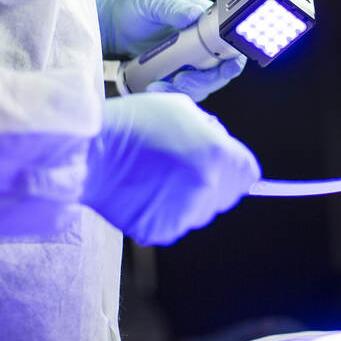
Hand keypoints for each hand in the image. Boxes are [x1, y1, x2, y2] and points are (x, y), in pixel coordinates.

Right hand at [81, 93, 259, 245]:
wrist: (91, 151)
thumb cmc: (134, 123)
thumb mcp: (182, 109)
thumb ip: (211, 130)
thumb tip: (221, 145)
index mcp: (217, 155)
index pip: (249, 174)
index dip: (235, 167)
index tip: (221, 165)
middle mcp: (206, 187)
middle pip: (226, 194)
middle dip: (211, 181)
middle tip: (180, 166)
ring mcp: (184, 213)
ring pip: (200, 212)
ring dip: (187, 198)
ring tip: (156, 177)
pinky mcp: (160, 231)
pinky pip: (173, 224)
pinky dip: (163, 212)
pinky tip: (144, 192)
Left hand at [96, 0, 245, 100]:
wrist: (112, 26)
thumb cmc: (136, 8)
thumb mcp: (153, 3)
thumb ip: (173, 7)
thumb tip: (194, 14)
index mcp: (204, 24)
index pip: (230, 45)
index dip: (233, 60)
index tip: (223, 69)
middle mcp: (202, 46)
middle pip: (219, 72)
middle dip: (204, 81)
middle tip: (181, 79)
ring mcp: (189, 64)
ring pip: (202, 86)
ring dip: (185, 91)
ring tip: (158, 86)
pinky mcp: (175, 77)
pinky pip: (182, 93)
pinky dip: (171, 95)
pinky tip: (153, 88)